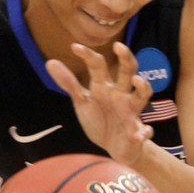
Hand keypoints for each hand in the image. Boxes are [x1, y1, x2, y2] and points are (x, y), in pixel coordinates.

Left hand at [46, 42, 153, 166]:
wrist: (115, 146)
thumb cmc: (99, 118)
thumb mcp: (82, 101)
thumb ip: (69, 83)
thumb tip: (50, 61)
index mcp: (104, 87)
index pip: (98, 66)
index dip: (88, 56)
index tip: (74, 47)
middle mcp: (120, 95)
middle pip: (127, 71)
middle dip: (126, 58)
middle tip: (119, 46)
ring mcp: (131, 112)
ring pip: (142, 95)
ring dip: (142, 87)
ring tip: (137, 81)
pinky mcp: (137, 131)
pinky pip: (144, 131)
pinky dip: (143, 133)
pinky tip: (137, 136)